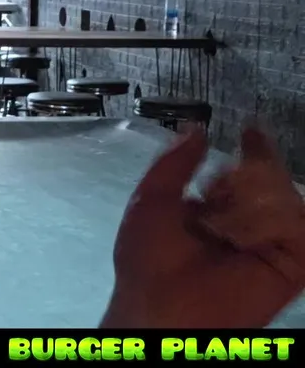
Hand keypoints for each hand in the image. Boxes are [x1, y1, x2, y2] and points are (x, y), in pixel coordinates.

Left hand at [102, 124, 304, 328]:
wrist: (163, 308)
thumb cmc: (149, 259)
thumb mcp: (150, 200)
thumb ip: (173, 164)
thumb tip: (195, 130)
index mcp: (208, 215)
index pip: (238, 176)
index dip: (247, 152)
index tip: (251, 130)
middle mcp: (240, 229)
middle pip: (266, 185)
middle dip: (254, 171)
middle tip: (237, 175)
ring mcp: (267, 248)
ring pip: (285, 202)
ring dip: (263, 194)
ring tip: (233, 207)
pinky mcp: (290, 268)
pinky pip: (300, 231)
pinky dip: (281, 219)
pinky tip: (252, 220)